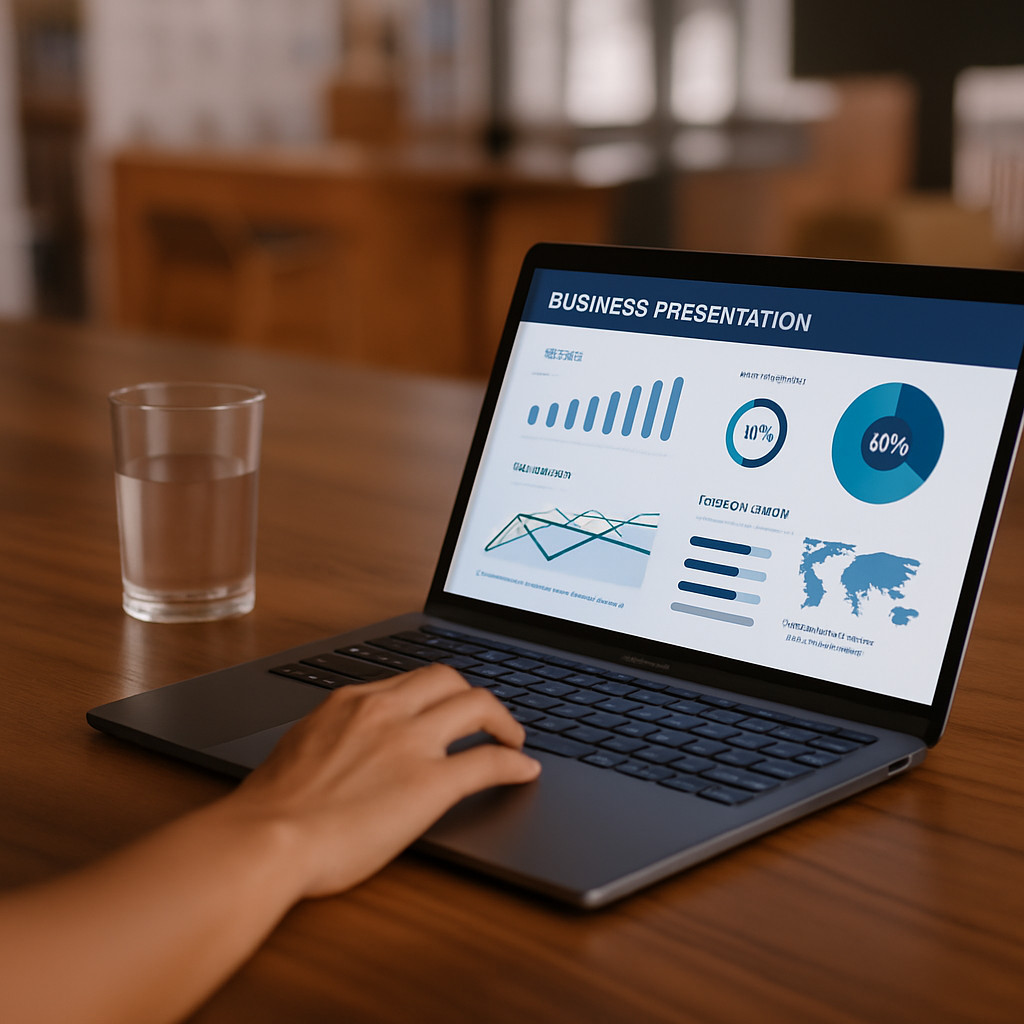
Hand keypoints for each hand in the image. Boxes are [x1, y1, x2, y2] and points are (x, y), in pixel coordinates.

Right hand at [226, 664, 541, 898]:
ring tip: (514, 739)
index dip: (437, 692)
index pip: (409, 680)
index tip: (446, 705)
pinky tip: (524, 771)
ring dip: (503, 720)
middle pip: (449, 678)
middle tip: (486, 718)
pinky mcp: (431, 784)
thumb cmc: (270, 808)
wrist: (266, 839)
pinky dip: (514, 763)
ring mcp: (411, 744)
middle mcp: (385, 710)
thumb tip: (343, 747)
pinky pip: (489, 762)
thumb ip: (332, 736)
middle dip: (473, 694)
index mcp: (352, 701)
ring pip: (477, 705)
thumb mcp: (299, 748)